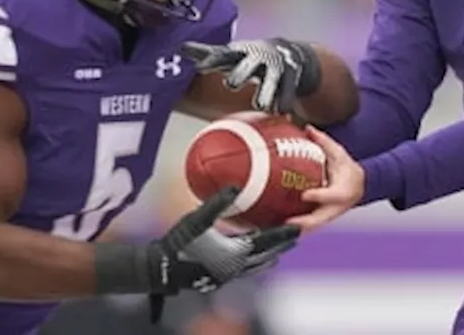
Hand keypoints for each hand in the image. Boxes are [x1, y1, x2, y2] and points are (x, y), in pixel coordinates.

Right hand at [145, 186, 299, 321]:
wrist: (163, 269)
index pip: (269, 241)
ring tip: (278, 246)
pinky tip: (247, 252)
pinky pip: (245, 268)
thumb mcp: (197, 219)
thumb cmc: (180, 244)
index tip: (300, 227)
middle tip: (295, 235)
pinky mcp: (219, 277)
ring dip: (270, 254)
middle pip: (268, 255)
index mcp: (237, 252)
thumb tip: (236, 185)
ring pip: (257, 264)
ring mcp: (228, 274)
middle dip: (282, 245)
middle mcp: (237, 266)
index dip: (285, 234)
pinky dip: (254, 259)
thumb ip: (218, 203)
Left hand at [180, 39, 319, 114]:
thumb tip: (181, 48)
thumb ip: (209, 54)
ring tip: (261, 105)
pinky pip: (288, 91)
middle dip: (241, 73)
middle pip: (248, 65)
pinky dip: (285, 101)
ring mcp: (276, 68)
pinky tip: (281, 112)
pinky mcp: (291, 79)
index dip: (212, 60)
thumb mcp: (231, 54)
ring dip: (266, 92)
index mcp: (240, 52)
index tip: (200, 67)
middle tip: (231, 84)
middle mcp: (258, 58)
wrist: (287, 52)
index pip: (224, 54)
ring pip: (272, 80)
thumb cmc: (250, 57)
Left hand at [287, 127, 363, 232]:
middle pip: (320, 219)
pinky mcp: (323, 217)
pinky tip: (282, 227)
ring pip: (313, 226)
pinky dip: (297, 228)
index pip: (331, 195)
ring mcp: (329, 214)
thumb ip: (324, 142)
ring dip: (298, 229)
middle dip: (304, 222)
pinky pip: (309, 225)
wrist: (360, 185)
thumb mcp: (339, 154)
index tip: (305, 194)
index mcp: (343, 190)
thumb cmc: (349, 171)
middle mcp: (336, 206)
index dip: (318, 195)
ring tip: (280, 228)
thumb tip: (309, 129)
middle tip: (288, 221)